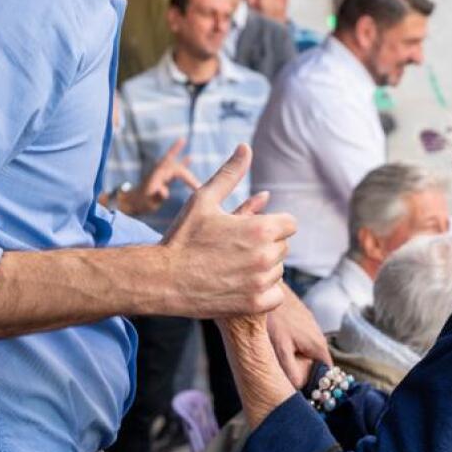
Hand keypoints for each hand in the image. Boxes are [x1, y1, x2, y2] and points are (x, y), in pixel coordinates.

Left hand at [122, 138, 200, 215]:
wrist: (133, 201)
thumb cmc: (142, 202)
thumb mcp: (149, 201)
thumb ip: (157, 196)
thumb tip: (165, 191)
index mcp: (159, 173)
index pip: (178, 171)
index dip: (189, 178)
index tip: (197, 188)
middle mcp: (161, 169)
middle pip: (180, 169)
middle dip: (190, 178)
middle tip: (200, 188)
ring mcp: (162, 171)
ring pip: (178, 167)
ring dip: (187, 169)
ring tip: (193, 159)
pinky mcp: (163, 175)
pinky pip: (175, 168)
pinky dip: (182, 162)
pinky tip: (190, 157)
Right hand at [161, 145, 294, 317]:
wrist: (161, 279)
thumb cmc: (182, 236)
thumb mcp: (204, 199)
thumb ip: (230, 173)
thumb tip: (245, 147)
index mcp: (260, 228)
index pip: (290, 223)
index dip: (272, 224)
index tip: (251, 229)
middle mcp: (265, 256)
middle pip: (283, 246)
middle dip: (266, 244)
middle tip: (236, 247)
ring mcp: (260, 283)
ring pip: (278, 270)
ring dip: (264, 268)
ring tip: (234, 265)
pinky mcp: (254, 305)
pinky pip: (275, 295)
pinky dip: (263, 292)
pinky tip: (241, 284)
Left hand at [266, 286, 331, 385]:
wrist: (266, 287)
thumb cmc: (273, 320)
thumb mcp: (280, 350)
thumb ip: (292, 372)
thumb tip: (298, 390)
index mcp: (318, 346)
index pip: (326, 375)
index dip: (316, 387)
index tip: (300, 391)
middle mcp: (318, 335)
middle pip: (314, 364)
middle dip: (301, 371)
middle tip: (281, 374)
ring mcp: (309, 324)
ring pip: (305, 350)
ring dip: (293, 357)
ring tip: (274, 356)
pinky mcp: (300, 317)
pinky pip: (298, 339)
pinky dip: (288, 344)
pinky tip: (272, 339)